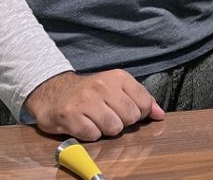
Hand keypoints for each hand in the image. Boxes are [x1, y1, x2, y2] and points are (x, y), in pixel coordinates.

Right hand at [23, 70, 163, 140]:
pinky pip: (93, 135)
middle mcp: (102, 86)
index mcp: (118, 77)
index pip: (144, 103)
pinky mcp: (70, 116)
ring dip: (107, 130)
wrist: (53, 93)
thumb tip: (159, 114)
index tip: (128, 112)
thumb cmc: (91, 93)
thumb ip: (141, 99)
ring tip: (97, 121)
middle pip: (130, 118)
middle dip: (123, 123)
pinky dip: (91, 135)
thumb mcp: (118, 89)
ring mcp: (85, 100)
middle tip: (110, 116)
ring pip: (114, 128)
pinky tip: (84, 125)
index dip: (139, 114)